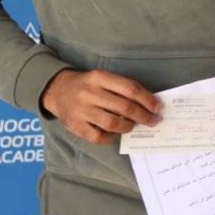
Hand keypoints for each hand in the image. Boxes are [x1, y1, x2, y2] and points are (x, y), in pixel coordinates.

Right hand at [40, 69, 160, 144]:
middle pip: (124, 107)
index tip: (157, 107)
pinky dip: (111, 137)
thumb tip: (148, 104)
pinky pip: (99, 137)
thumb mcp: (103, 78)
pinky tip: (116, 133)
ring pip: (112, 123)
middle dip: (143, 116)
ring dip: (128, 127)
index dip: (147, 99)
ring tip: (134, 126)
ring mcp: (81, 111)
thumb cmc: (87, 85)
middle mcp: (90, 93)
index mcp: (99, 77)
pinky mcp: (76, 126)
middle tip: (153, 121)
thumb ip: (122, 88)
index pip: (130, 89)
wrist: (57, 90)